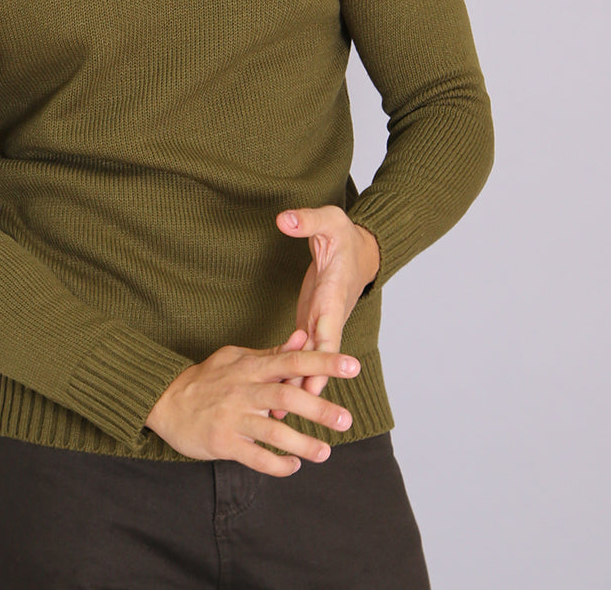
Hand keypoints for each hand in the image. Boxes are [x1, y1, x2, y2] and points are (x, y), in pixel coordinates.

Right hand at [145, 330, 359, 475]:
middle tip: (346, 420)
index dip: (323, 362)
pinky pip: (254, 456)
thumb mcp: (237, 358)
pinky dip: (276, 464)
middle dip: (319, 408)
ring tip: (325, 453)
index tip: (353, 365)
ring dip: (302, 443)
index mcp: (250, 367)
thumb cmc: (207, 379)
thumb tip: (304, 337)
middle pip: (286, 395)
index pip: (292, 360)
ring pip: (273, 429)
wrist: (164, 401)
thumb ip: (272, 353)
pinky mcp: (223, 441)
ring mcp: (232, 416)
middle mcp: (243, 389)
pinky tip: (292, 466)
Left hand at [276, 206, 379, 395]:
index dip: (321, 361)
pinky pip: (301, 351)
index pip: (328, 332)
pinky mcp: (310, 321)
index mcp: (332, 296)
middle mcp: (328, 315)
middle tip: (289, 414)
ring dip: (295, 385)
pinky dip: (290, 370)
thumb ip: (306, 221)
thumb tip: (284, 220)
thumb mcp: (328, 220)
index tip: (313, 385)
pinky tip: (276, 392)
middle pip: (319, 358)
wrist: (360, 247)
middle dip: (306, 386)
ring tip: (276, 416)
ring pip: (309, 360)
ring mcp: (320, 321)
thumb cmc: (344, 233)